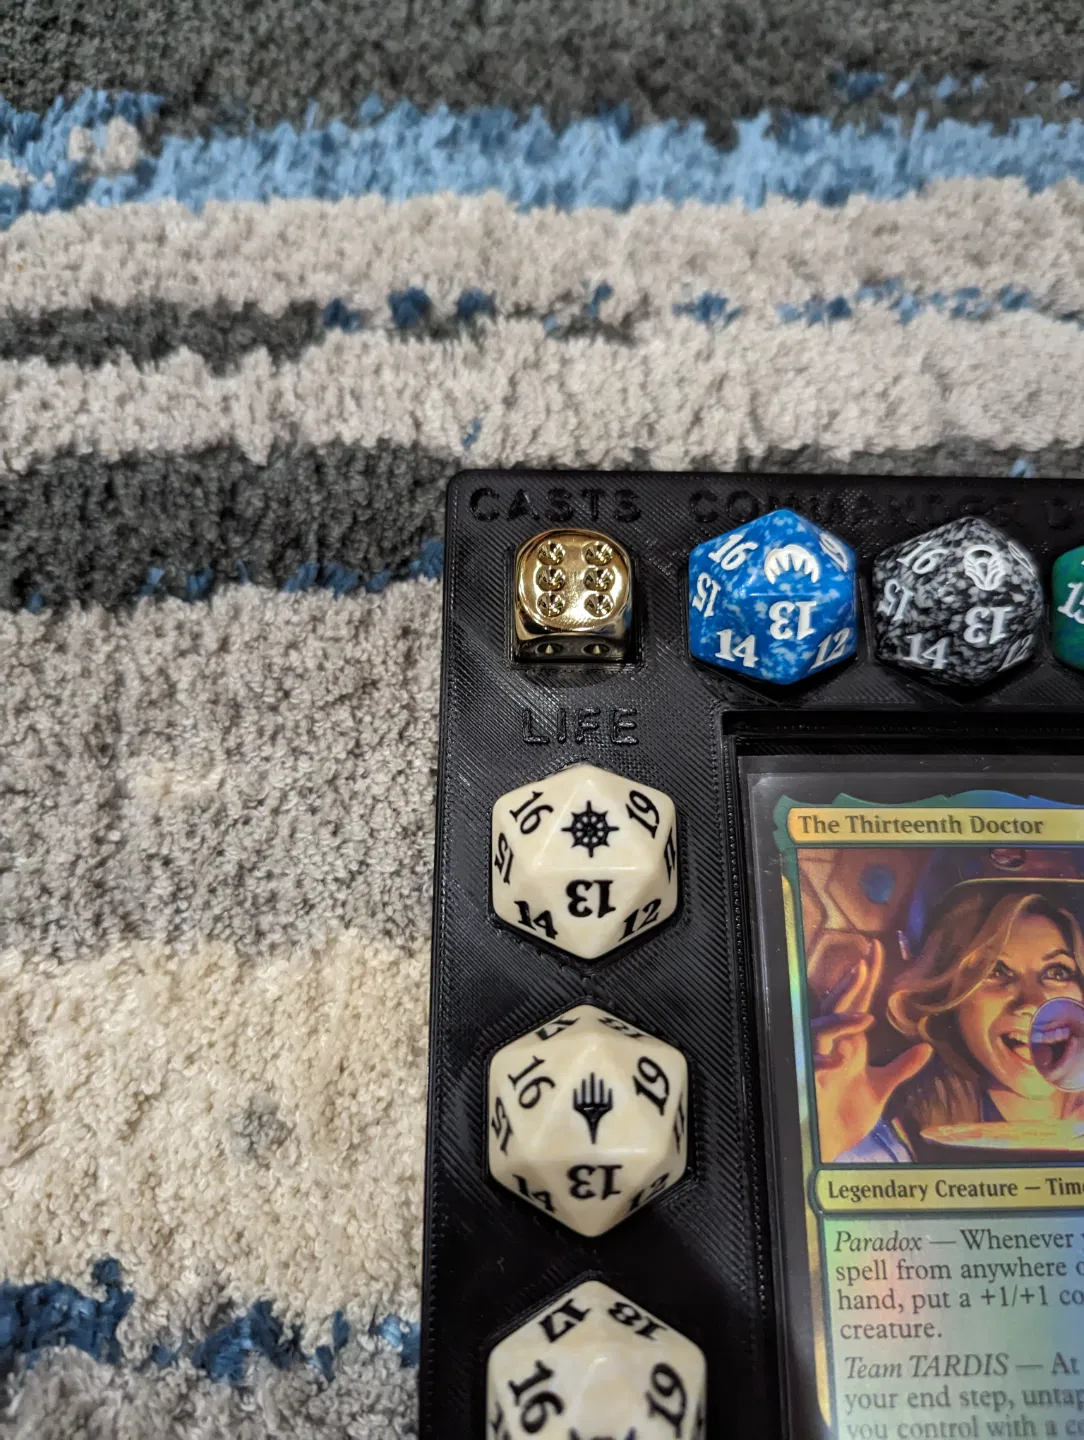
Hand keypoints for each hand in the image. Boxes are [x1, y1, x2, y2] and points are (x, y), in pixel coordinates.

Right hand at [812, 939, 932, 1161]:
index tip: (875, 949)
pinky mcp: (812, 1081)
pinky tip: (837, 1061)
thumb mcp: (882, 1087)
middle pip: (840, 1006)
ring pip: (823, 1028)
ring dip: (842, 1021)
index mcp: (851, 1043)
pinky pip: (813, 1064)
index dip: (867, 977)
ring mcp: (821, 1061)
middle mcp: (835, 1045)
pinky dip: (823, 1061)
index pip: (860, 1002)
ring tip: (866, 1017)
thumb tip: (928, 1048)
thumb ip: (902, 1066)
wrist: (828, 1143)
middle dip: (852, 984)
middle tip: (865, 961)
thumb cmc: (847, 1112)